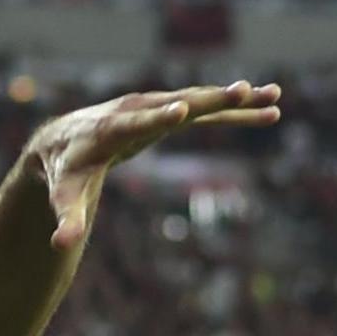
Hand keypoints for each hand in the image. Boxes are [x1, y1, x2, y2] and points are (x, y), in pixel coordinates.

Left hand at [31, 81, 281, 249]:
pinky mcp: (167, 111)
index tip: (182, 110)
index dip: (159, 117)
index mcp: (111, 130)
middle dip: (210, 98)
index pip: (137, 123)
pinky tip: (267, 111)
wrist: (61, 140)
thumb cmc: (65, 171)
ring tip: (275, 96)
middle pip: (178, 102)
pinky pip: (206, 110)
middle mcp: (136, 110)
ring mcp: (154, 107)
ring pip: (199, 100)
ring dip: (236, 98)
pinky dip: (235, 109)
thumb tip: (61, 245)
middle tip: (245, 90)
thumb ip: (67, 219)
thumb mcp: (64, 197)